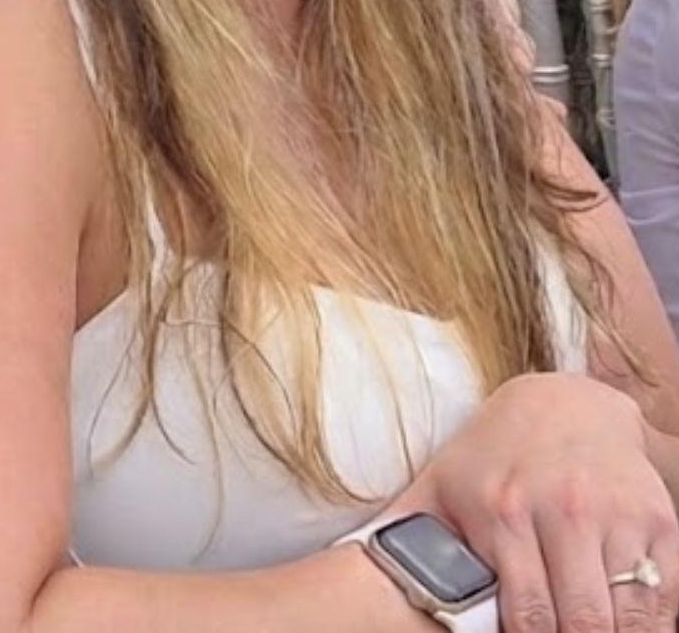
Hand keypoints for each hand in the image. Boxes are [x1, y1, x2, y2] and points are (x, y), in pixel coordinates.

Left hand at [391, 372, 678, 630]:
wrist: (564, 402)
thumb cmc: (495, 454)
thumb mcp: (445, 484)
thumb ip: (411, 530)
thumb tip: (364, 568)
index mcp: (503, 510)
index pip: (526, 615)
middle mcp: (562, 511)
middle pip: (581, 623)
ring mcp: (614, 516)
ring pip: (627, 620)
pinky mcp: (657, 521)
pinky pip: (663, 602)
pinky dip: (648, 628)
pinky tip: (623, 627)